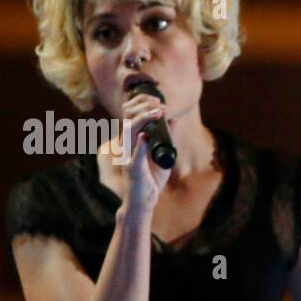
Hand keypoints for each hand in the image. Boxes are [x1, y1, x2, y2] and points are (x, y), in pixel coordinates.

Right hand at [116, 90, 171, 211]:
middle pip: (128, 117)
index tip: (158, 101)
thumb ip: (167, 137)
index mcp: (132, 140)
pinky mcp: (132, 169)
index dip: (142, 104)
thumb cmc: (151, 178)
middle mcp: (127, 145)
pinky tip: (144, 136)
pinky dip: (139, 145)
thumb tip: (173, 119)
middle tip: (159, 104)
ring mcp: (128, 156)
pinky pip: (134, 155)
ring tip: (158, 112)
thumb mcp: (163, 154)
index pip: (130, 115)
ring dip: (143, 119)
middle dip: (143, 106)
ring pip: (129, 131)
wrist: (145, 200)